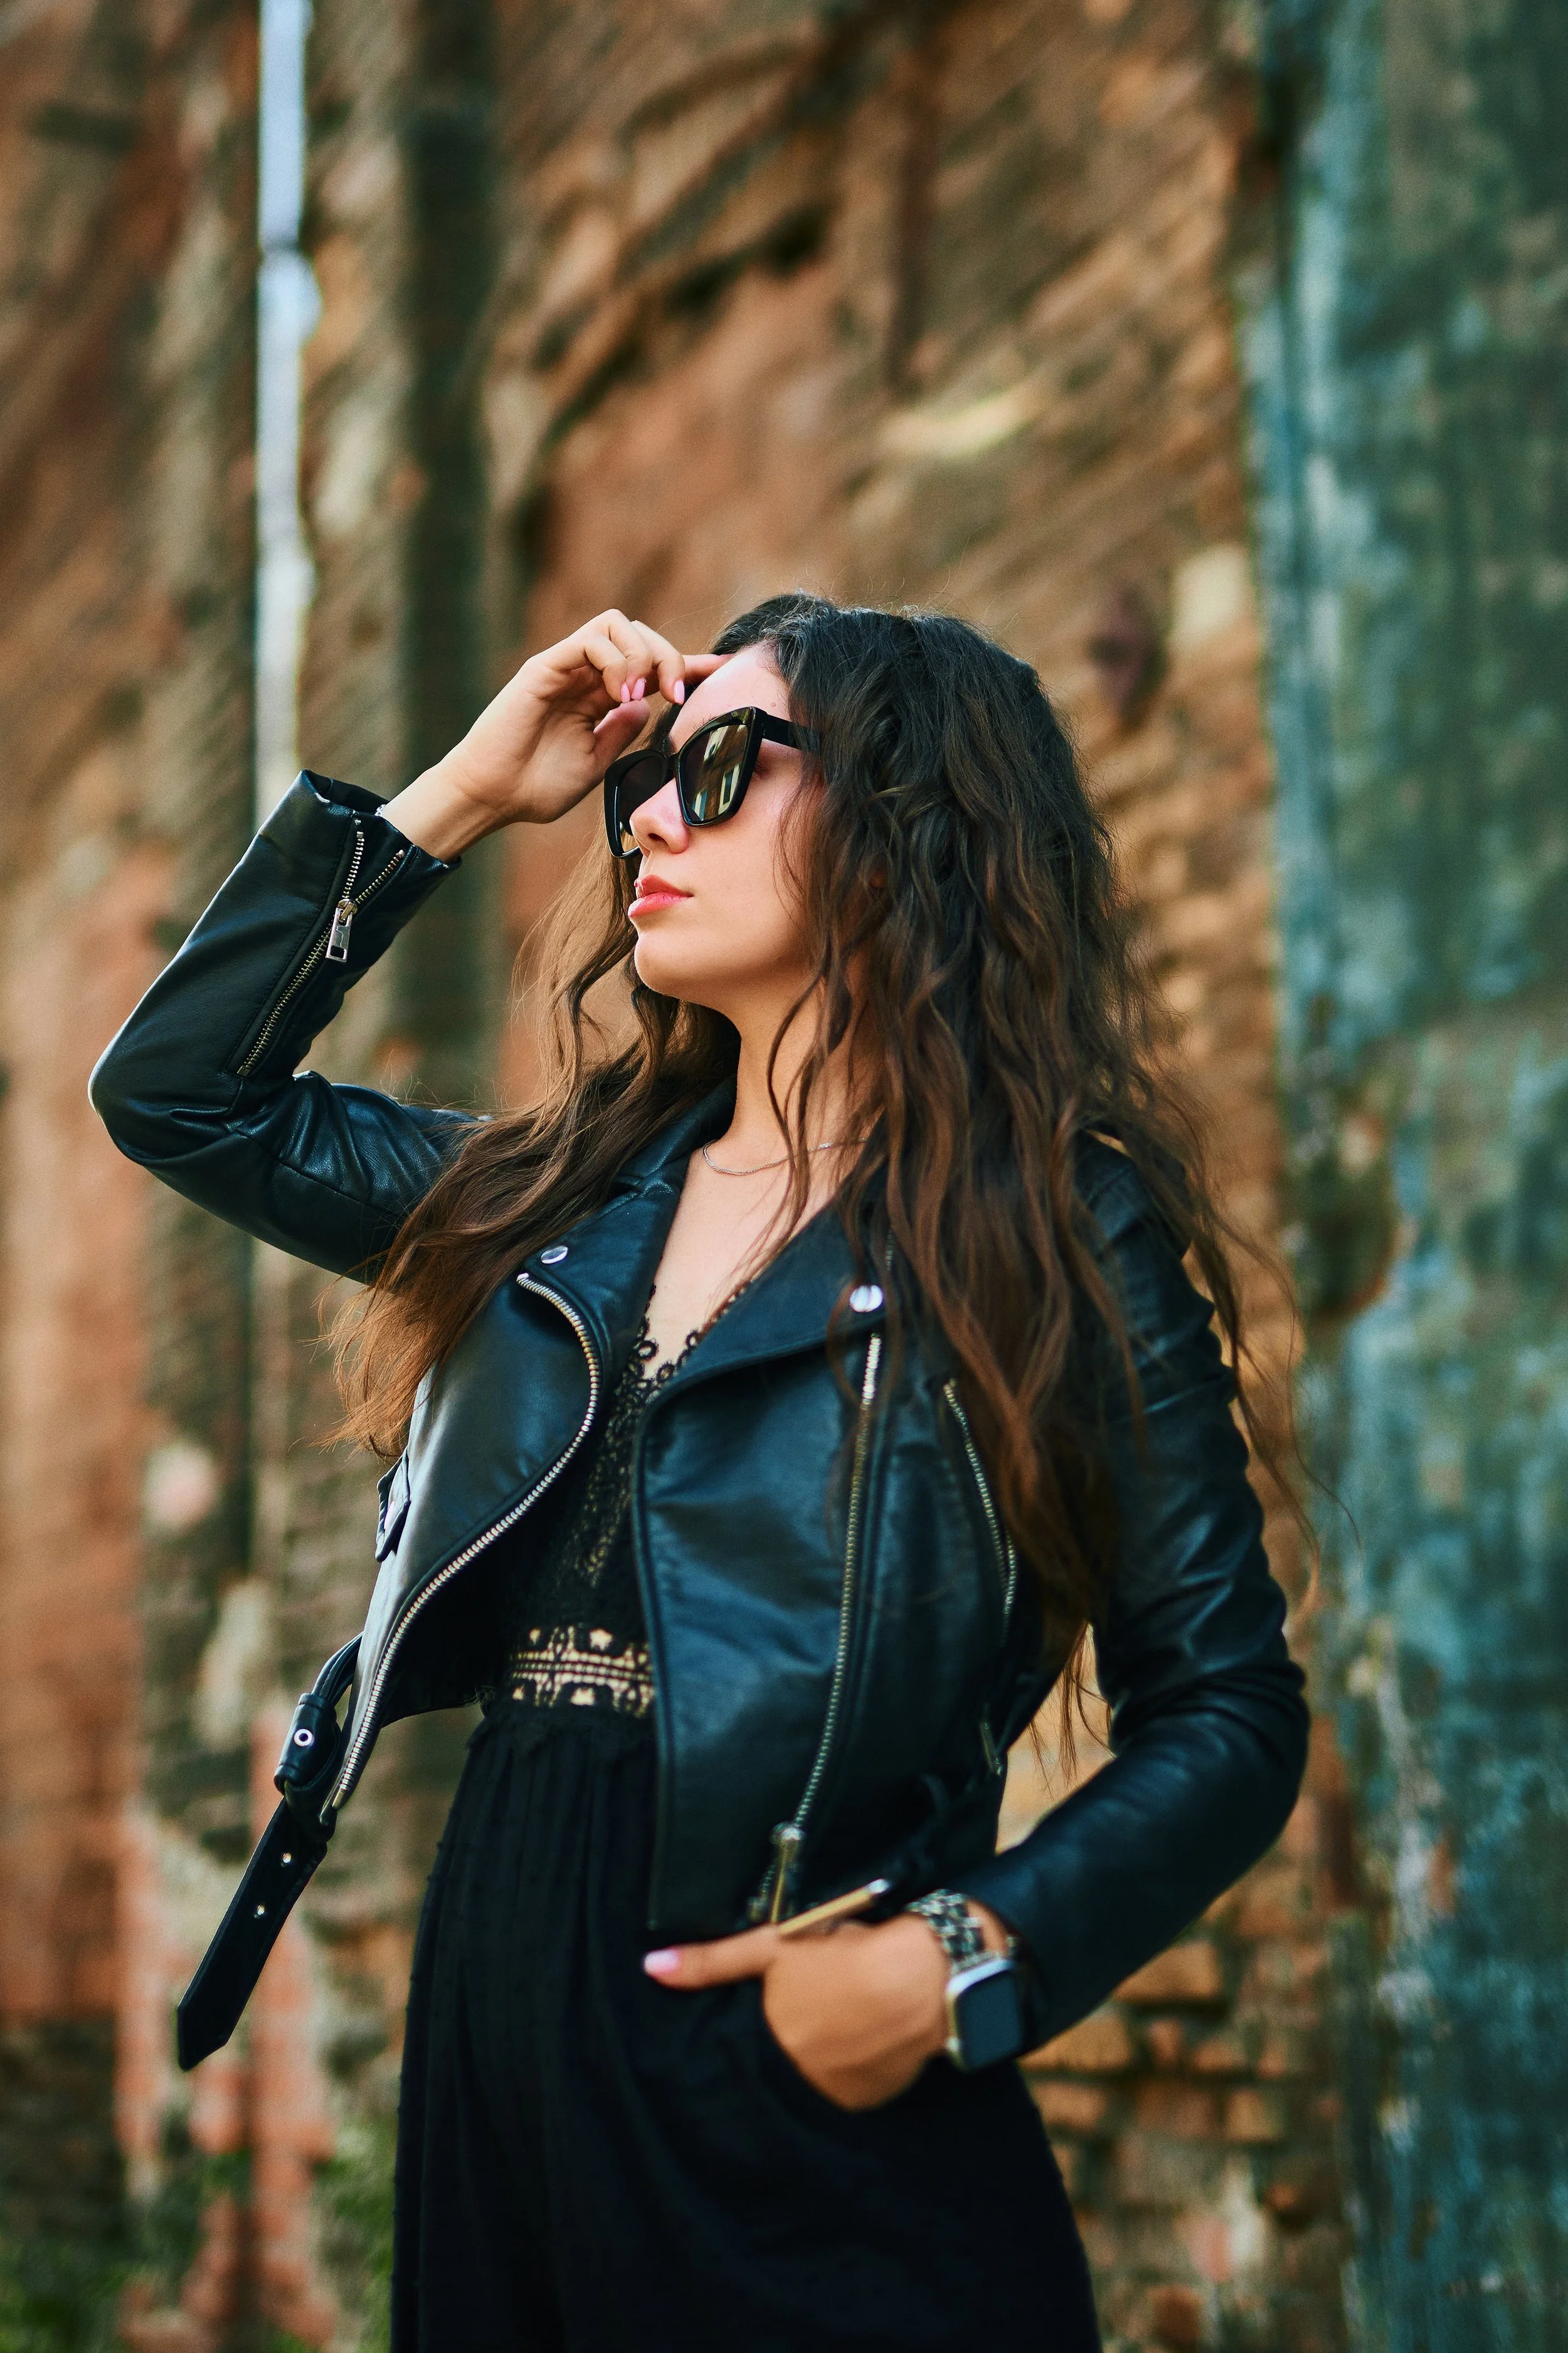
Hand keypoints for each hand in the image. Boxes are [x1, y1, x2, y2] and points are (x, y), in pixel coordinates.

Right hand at [380, 612, 726, 859]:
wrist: (492, 796)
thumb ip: (622, 731)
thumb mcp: (597, 762)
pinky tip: (620, 694)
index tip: (725, 672)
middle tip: (679, 696)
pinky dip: (616, 659)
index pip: (650, 667)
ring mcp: (566, 667)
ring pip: (618, 625)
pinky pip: (591, 639)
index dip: (689, 665)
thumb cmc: (536, 786)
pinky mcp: (546, 666)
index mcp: (599, 697)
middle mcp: (585, 675)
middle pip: (641, 635)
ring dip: (643, 655)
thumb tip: (649, 705)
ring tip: (641, 695)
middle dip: (670, 659)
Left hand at [643, 1902, 1011, 2110]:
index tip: (767, 2018)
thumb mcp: (773, 1946)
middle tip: (808, 2012)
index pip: (744, 2054)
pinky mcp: (872, 2102)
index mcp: (772, 2049)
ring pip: (813, 2081)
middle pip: (779, 2069)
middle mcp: (800, 2085)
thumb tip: (650, 1968)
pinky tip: (860, 2038)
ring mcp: (838, 2098)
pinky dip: (849, 2070)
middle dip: (785, 2045)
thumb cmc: (844, 1956)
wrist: (922, 1978)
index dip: (753, 2034)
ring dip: (817, 2060)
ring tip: (835, 2023)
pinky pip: (848, 2089)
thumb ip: (712, 1962)